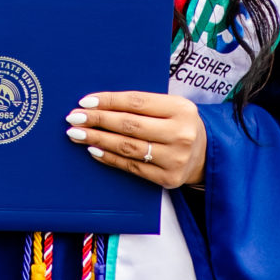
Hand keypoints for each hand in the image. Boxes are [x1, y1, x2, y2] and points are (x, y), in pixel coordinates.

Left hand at [66, 91, 206, 188]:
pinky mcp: (168, 178)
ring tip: (77, 134)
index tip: (85, 102)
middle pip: (129, 125)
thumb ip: (142, 104)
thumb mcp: (170, 107)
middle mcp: (181, 133)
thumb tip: (99, 104)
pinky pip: (131, 166)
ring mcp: (175, 158)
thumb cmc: (179, 125)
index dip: (108, 101)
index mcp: (181, 109)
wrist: (205, 155)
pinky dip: (109, 158)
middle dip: (97, 120)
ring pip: (127, 147)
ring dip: (97, 140)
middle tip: (73, 118)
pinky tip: (93, 150)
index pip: (136, 102)